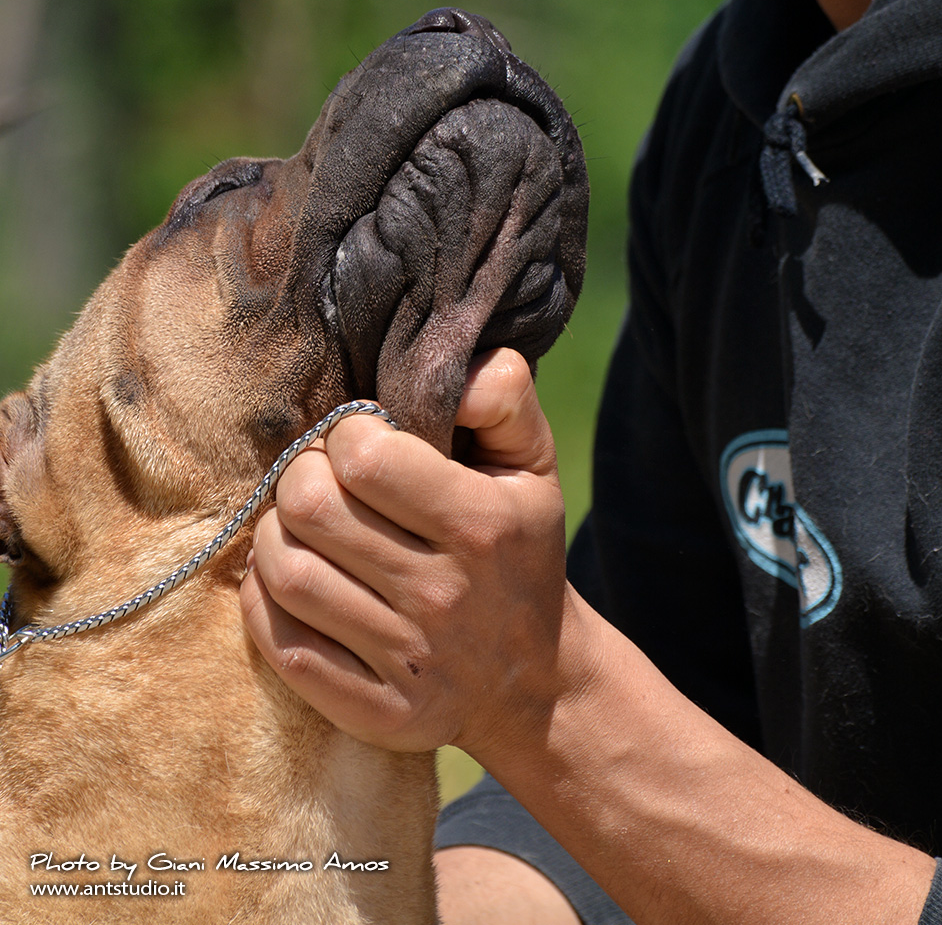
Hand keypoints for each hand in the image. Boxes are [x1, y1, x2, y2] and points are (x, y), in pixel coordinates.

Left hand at [240, 349, 572, 759]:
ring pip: (286, 573)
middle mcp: (446, 597)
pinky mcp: (378, 714)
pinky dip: (264, 603)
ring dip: (274, 536)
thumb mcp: (533, 465)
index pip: (365, 456)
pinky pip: (282, 646)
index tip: (359, 442)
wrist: (536, 679)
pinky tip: (289, 582)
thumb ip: (504, 396)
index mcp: (482, 525)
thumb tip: (460, 368)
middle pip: (310, 509)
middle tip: (319, 479)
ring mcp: (410, 663)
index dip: (346, 433)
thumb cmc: (519, 548)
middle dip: (299, 476)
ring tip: (302, 528)